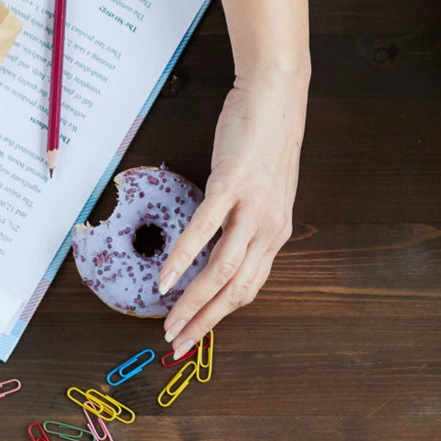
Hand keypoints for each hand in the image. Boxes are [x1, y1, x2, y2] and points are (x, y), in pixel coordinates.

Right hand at [159, 65, 306, 357]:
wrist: (276, 97)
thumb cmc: (265, 140)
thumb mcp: (266, 191)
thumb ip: (248, 222)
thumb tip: (221, 248)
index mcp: (276, 232)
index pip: (247, 288)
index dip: (220, 317)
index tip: (194, 335)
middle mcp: (268, 227)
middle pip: (234, 289)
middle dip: (203, 322)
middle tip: (176, 344)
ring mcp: (251, 207)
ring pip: (221, 269)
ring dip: (191, 301)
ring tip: (168, 322)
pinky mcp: (231, 185)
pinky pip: (204, 230)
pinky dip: (182, 258)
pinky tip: (165, 278)